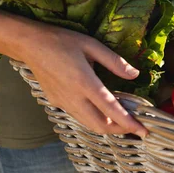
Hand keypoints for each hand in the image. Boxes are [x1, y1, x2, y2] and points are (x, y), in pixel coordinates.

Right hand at [14, 23, 148, 137]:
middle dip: (120, 130)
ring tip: (123, 120)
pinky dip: (94, 119)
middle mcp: (73, 98)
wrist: (29, 44)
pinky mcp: (56, 102)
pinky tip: (103, 110)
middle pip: (100, 126)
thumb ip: (115, 62)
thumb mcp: (92, 45)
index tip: (143, 131)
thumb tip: (135, 75)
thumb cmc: (62, 41)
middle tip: (136, 126)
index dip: (129, 123)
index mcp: (85, 83)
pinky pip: (79, 117)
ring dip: (107, 127)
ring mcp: (63, 102)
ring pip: (89, 124)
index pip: (111, 110)